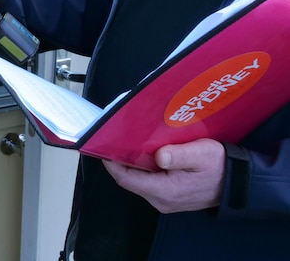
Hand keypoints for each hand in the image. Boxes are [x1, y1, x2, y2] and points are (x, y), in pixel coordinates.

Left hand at [103, 138, 225, 213]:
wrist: (237, 183)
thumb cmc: (219, 166)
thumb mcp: (202, 154)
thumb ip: (179, 155)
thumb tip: (158, 156)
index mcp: (165, 190)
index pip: (126, 179)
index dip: (111, 163)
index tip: (102, 146)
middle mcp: (160, 200)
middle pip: (129, 180)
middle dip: (119, 161)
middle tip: (115, 139)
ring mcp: (164, 200)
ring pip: (137, 181)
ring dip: (131, 164)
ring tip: (128, 143)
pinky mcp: (169, 197)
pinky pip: (148, 183)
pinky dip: (142, 169)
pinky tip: (144, 154)